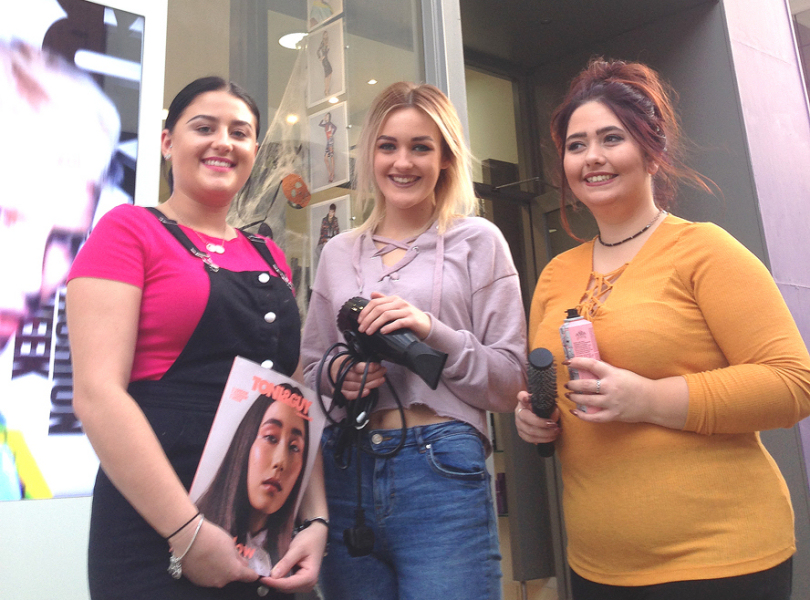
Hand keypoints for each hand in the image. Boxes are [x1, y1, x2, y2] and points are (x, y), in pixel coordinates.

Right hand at [176, 519, 259, 587]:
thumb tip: (243, 564)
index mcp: (234, 572)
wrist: (188, 539)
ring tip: (213, 556)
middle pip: (232, 576)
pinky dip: (208, 571)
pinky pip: (207, 577)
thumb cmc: (213, 538)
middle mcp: (222, 582)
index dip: (252, 573)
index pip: (249, 577)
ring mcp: (208, 583)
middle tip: (227, 555)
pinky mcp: (196, 581)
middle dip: (232, 568)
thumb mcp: (231, 544)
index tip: (253, 570)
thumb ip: (238, 557)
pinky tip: (204, 560)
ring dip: (219, 570)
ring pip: (219, 577)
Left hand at [262, 521, 328, 592]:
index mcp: (310, 576)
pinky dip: (280, 581)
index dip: (274, 583)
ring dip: (276, 583)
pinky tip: (273, 575)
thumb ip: (286, 562)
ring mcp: (305, 583)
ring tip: (265, 575)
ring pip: (287, 588)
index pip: (288, 584)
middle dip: (274, 584)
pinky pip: (288, 584)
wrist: (317, 534)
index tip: (262, 578)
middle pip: (287, 588)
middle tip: (261, 576)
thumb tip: (273, 575)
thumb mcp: (297, 548)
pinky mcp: (301, 580)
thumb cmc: (309, 540)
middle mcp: (309, 583)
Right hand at [330, 354, 385, 399]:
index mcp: (344, 363)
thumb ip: (359, 359)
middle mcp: (341, 374)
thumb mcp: (350, 357)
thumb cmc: (344, 363)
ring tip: (381, 380)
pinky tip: (368, 392)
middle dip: (374, 375)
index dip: (368, 367)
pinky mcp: (340, 392)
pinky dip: (358, 394)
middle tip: (383, 372)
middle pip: (359, 378)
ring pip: (357, 386)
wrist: (330, 370)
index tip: (377, 366)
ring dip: (371, 384)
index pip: (357, 367)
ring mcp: (340, 384)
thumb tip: (374, 363)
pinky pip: (349, 395)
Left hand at [357, 291, 431, 339]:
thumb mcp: (396, 307)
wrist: (426, 324)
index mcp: (394, 299)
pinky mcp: (412, 320)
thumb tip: (372, 294)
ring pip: (386, 315)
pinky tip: (382, 332)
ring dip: (375, 324)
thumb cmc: (408, 316)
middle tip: (362, 329)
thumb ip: (384, 300)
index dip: (365, 311)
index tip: (359, 321)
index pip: (375, 302)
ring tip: (369, 332)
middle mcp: (400, 302)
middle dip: (368, 319)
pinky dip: (389, 327)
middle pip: (379, 309)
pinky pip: (398, 322)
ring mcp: (406, 310)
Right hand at [514, 391, 560, 444]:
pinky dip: (542, 440)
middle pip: (527, 418)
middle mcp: (519, 411)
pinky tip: (551, 437)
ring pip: (530, 431)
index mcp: (524, 401)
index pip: (521, 396)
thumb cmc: (541, 408)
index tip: (527, 398)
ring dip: (545, 434)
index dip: (523, 397)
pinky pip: (530, 439)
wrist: (534, 414)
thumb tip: (553, 417)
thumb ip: (551, 408)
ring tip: (556, 432)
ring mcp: (518, 423)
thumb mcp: (546, 404)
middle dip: (542, 424)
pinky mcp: (521, 433)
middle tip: (555, 425)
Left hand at [563, 357, 686, 427]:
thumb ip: (605, 371)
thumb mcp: (620, 372)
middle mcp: (610, 387)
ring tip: (569, 395)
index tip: (567, 362)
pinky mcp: (613, 414)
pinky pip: (594, 417)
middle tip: (567, 384)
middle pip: (585, 385)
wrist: (653, 400)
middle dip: (572, 384)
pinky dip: (582, 415)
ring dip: (574, 398)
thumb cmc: (636, 384)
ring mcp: (611, 402)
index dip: (577, 362)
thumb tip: (586, 367)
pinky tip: (575, 412)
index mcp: (612, 373)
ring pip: (586, 400)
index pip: (591, 364)